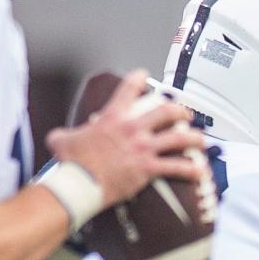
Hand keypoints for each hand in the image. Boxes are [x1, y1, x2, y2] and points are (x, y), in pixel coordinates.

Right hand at [46, 70, 208, 206]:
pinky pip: (177, 167)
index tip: (145, 75)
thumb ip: (64, 134)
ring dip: (193, 138)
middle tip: (185, 113)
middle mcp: (132, 128)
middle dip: (180, 110)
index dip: (139, 78)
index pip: (129, 88)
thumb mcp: (62, 141)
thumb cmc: (72, 164)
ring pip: (179, 137)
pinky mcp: (148, 168)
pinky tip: (200, 171)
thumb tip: (58, 137)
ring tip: (200, 140)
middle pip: (166, 110)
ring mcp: (143, 147)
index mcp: (113, 117)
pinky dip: (191, 169)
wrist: (80, 184)